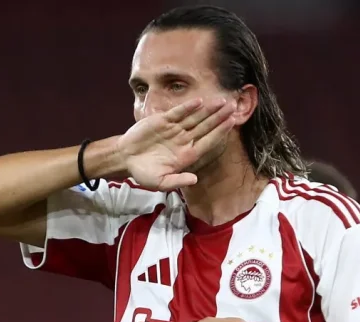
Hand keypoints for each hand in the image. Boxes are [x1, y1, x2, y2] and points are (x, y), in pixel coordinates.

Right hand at [117, 97, 235, 190]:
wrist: (125, 158)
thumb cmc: (144, 172)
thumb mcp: (160, 182)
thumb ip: (177, 180)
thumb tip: (195, 179)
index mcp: (187, 155)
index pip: (208, 141)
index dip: (220, 132)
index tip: (232, 123)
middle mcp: (184, 140)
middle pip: (205, 127)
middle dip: (219, 117)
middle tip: (234, 107)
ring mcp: (174, 129)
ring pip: (195, 118)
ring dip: (208, 110)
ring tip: (222, 101)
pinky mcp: (163, 121)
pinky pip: (178, 113)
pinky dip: (187, 107)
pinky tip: (199, 101)